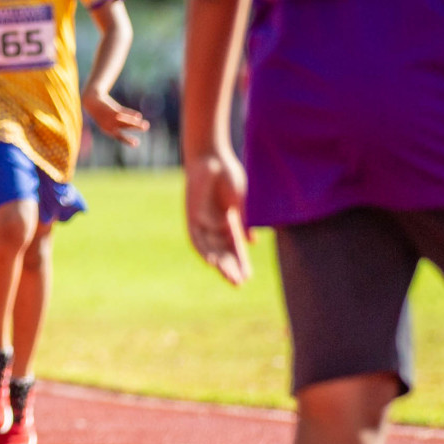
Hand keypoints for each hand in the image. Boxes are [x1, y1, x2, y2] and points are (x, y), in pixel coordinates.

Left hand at [83, 90, 147, 144]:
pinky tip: (138, 116)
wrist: (92, 102)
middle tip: (145, 130)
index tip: (136, 144)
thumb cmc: (101, 112)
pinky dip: (131, 114)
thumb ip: (121, 120)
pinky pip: (123, 114)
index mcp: (108, 130)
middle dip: (135, 129)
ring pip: (125, 122)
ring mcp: (110, 119)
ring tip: (146, 125)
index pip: (119, 137)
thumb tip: (137, 119)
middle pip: (124, 128)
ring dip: (136, 124)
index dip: (127, 140)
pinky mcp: (112, 111)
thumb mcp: (109, 117)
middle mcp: (109, 126)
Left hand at [185, 151, 251, 286]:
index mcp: (230, 221)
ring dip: (219, 264)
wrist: (212, 158)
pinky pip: (196, 238)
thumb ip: (245, 221)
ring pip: (211, 249)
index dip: (242, 262)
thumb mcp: (241, 202)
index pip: (236, 247)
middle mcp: (216, 225)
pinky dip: (203, 250)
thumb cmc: (229, 176)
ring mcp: (203, 221)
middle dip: (231, 268)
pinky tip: (211, 262)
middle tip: (238, 284)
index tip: (248, 277)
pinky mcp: (192, 217)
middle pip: (223, 252)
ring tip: (228, 277)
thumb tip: (252, 242)